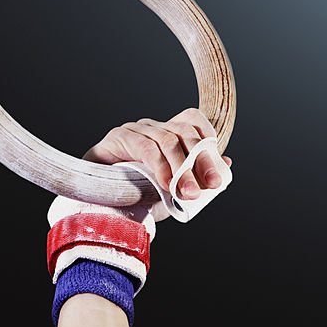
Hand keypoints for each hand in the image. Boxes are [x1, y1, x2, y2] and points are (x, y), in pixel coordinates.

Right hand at [84, 108, 231, 200]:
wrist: (98, 205)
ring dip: (181, 169)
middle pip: (184, 132)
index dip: (209, 141)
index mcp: (168, 134)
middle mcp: (154, 127)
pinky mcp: (118, 137)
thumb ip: (196, 177)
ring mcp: (136, 129)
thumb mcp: (172, 191)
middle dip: (201, 160)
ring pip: (167, 140)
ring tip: (188, 192)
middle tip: (211, 185)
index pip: (194, 122)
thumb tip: (227, 163)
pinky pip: (144, 147)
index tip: (218, 173)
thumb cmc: (136, 195)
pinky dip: (160, 167)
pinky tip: (166, 185)